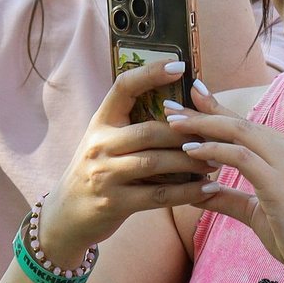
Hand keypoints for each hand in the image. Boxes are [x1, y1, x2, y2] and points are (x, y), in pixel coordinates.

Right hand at [36, 58, 222, 265]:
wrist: (66, 216)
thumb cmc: (98, 173)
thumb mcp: (107, 143)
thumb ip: (135, 127)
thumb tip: (183, 109)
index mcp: (100, 122)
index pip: (124, 87)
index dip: (151, 73)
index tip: (180, 66)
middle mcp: (99, 145)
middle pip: (150, 130)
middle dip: (187, 132)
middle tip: (217, 135)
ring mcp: (104, 174)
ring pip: (156, 162)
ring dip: (191, 162)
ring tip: (216, 162)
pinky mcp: (113, 203)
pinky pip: (159, 195)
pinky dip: (188, 193)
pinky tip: (209, 189)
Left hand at [165, 84, 283, 282]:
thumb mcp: (257, 213)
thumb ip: (229, 199)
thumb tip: (196, 193)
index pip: (247, 125)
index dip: (216, 110)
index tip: (188, 102)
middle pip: (240, 122)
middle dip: (202, 113)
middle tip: (170, 108)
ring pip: (240, 132)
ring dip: (203, 126)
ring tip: (173, 124)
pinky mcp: (282, 184)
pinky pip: (242, 158)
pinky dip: (214, 151)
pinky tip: (191, 152)